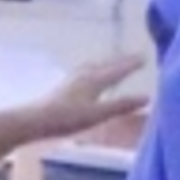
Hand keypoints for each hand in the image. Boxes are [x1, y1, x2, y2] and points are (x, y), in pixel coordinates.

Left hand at [29, 54, 148, 141]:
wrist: (31, 121)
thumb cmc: (65, 119)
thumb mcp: (97, 114)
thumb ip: (121, 106)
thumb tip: (147, 97)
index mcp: (95, 79)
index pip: (119, 69)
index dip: (132, 64)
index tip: (144, 58)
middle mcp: (84, 75)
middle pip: (106, 64)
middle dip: (121, 61)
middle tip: (134, 57)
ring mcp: (70, 80)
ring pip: (93, 67)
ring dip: (105, 64)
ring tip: (111, 64)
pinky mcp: (60, 89)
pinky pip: (82, 74)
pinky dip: (91, 71)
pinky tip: (83, 78)